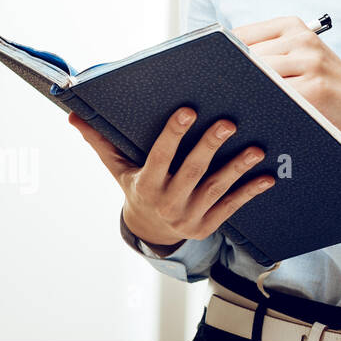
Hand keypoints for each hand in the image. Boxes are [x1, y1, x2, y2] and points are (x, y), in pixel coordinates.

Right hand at [69, 106, 273, 249]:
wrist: (150, 231)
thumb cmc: (136, 187)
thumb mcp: (118, 168)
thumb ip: (101, 141)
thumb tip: (73, 114)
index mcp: (145, 184)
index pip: (160, 156)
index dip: (173, 134)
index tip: (187, 110)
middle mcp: (167, 202)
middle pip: (192, 171)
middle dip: (209, 146)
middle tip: (228, 122)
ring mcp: (189, 216)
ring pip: (215, 189)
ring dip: (236, 169)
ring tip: (256, 150)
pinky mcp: (208, 226)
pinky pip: (231, 207)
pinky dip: (249, 193)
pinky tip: (267, 178)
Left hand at [232, 16, 340, 136]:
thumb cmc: (321, 76)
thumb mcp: (297, 51)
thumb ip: (265, 48)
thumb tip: (221, 58)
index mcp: (292, 25)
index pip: (241, 34)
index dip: (224, 54)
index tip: (215, 68)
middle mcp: (301, 39)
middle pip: (247, 55)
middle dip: (234, 74)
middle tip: (224, 90)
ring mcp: (309, 62)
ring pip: (260, 74)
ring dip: (248, 89)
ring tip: (244, 100)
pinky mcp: (314, 87)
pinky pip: (276, 94)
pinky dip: (265, 102)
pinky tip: (263, 108)